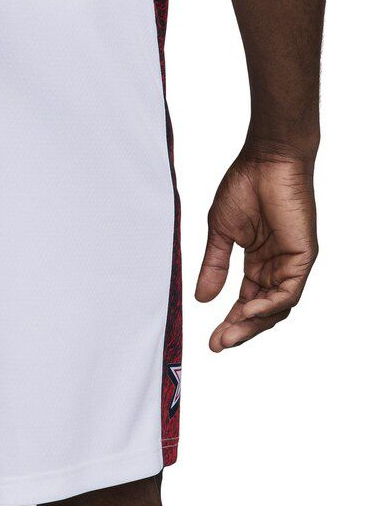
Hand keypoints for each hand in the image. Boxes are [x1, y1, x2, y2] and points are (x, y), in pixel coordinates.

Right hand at [196, 144, 317, 351]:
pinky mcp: (303, 256)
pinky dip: (270, 304)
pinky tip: (249, 311)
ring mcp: (291, 262)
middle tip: (219, 344)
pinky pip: (289, 291)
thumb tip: (202, 299)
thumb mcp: (220, 233)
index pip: (247, 301)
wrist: (266, 161)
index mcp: (258, 261)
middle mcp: (276, 266)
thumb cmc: (244, 187)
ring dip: (253, 323)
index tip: (212, 339)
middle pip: (262, 310)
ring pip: (277, 307)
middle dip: (240, 329)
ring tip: (229, 333)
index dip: (230, 321)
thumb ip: (214, 265)